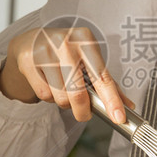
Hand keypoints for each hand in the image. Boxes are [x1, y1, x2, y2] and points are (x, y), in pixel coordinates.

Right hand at [0, 23, 126, 123]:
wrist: (32, 40)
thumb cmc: (67, 53)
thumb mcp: (89, 59)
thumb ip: (107, 82)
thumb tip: (127, 106)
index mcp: (86, 39)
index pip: (102, 76)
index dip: (112, 99)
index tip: (119, 117)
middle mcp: (66, 43)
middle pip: (78, 93)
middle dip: (83, 111)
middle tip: (84, 115)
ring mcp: (45, 51)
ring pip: (61, 98)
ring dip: (64, 102)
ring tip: (63, 88)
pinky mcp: (28, 62)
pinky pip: (44, 95)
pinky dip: (50, 97)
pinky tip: (49, 83)